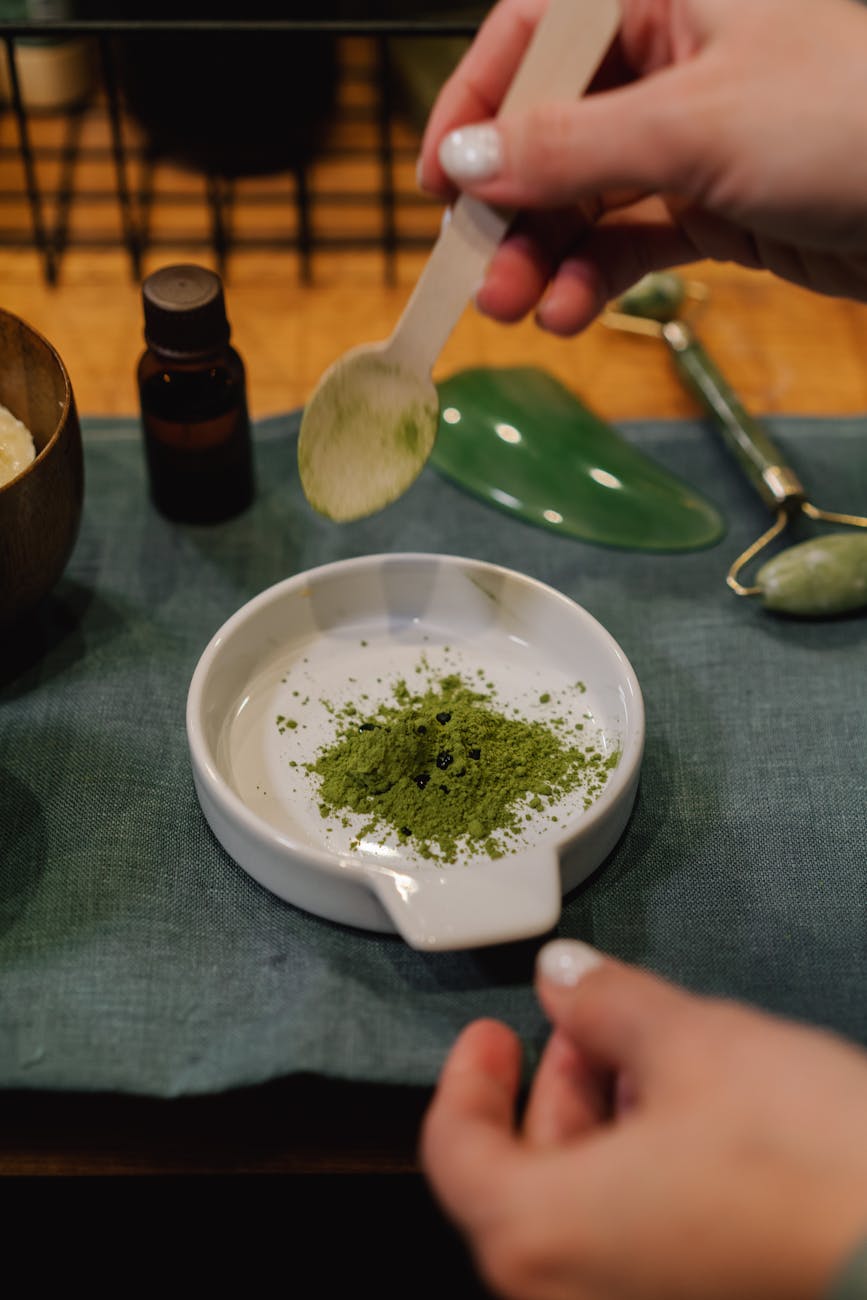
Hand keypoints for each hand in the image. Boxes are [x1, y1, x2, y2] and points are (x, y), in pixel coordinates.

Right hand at [417, 0, 866, 333]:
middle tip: (476, 272)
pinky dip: (595, 276)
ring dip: (545, 256)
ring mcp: (691, 134)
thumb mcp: (693, 126)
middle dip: (510, 208)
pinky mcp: (713, 201)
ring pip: (585, 193)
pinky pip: (630, 236)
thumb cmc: (850, 119)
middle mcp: (672, 55)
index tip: (439, 180)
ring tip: (519, 309)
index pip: (533, 36)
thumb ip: (568, 146)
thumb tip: (467, 161)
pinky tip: (570, 312)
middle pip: (550, 127)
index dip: (475, 105)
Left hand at [421, 940, 866, 1299]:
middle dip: (552, 1092)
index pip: (454, 1153)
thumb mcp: (694, 1045)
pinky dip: (636, 1185)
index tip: (493, 1033)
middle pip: (516, 1184)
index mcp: (542, 1238)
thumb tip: (566, 979)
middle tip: (586, 1030)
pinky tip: (688, 1126)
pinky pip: (629, 1252)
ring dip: (597, 1132)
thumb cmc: (814, 1170)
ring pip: (576, 1218)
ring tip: (651, 1064)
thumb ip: (606, 1004)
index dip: (468, 1077)